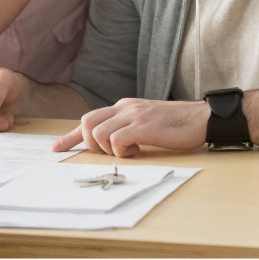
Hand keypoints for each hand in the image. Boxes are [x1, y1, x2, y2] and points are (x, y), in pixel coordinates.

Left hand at [51, 98, 208, 156]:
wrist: (202, 118)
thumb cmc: (176, 125)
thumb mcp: (146, 122)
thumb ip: (127, 127)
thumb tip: (111, 144)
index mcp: (123, 106)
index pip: (89, 118)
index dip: (70, 136)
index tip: (56, 149)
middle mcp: (124, 107)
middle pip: (86, 122)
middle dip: (90, 144)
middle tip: (109, 153)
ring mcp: (134, 115)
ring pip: (98, 132)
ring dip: (107, 149)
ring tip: (129, 151)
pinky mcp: (144, 127)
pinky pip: (117, 140)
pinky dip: (121, 151)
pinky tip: (137, 150)